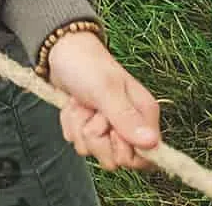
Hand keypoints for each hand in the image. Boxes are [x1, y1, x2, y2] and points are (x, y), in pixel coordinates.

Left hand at [47, 31, 160, 169]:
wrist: (60, 51)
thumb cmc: (87, 65)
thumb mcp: (106, 89)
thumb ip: (126, 117)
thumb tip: (151, 144)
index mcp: (144, 116)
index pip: (146, 158)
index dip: (124, 151)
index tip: (112, 130)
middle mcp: (130, 125)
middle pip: (114, 159)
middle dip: (95, 135)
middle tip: (92, 109)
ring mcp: (108, 127)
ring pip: (93, 150)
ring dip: (79, 126)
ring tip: (81, 103)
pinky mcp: (89, 127)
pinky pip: (78, 142)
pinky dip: (70, 124)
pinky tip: (72, 105)